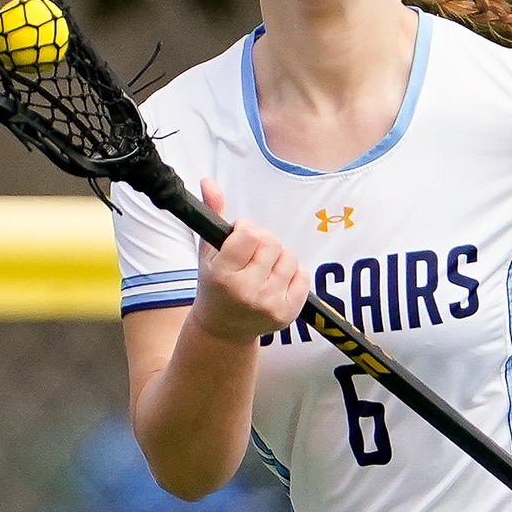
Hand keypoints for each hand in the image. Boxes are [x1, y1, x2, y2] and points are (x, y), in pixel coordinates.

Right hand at [186, 178, 308, 342]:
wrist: (223, 329)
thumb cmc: (215, 284)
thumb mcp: (208, 252)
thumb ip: (212, 213)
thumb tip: (209, 181)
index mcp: (223, 275)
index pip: (249, 233)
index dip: (245, 228)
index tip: (239, 236)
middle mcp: (246, 292)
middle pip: (271, 242)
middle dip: (262, 241)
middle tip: (251, 253)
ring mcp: (268, 305)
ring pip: (289, 256)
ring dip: (278, 256)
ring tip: (262, 267)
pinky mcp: (287, 313)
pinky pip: (303, 275)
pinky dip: (292, 272)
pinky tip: (276, 279)